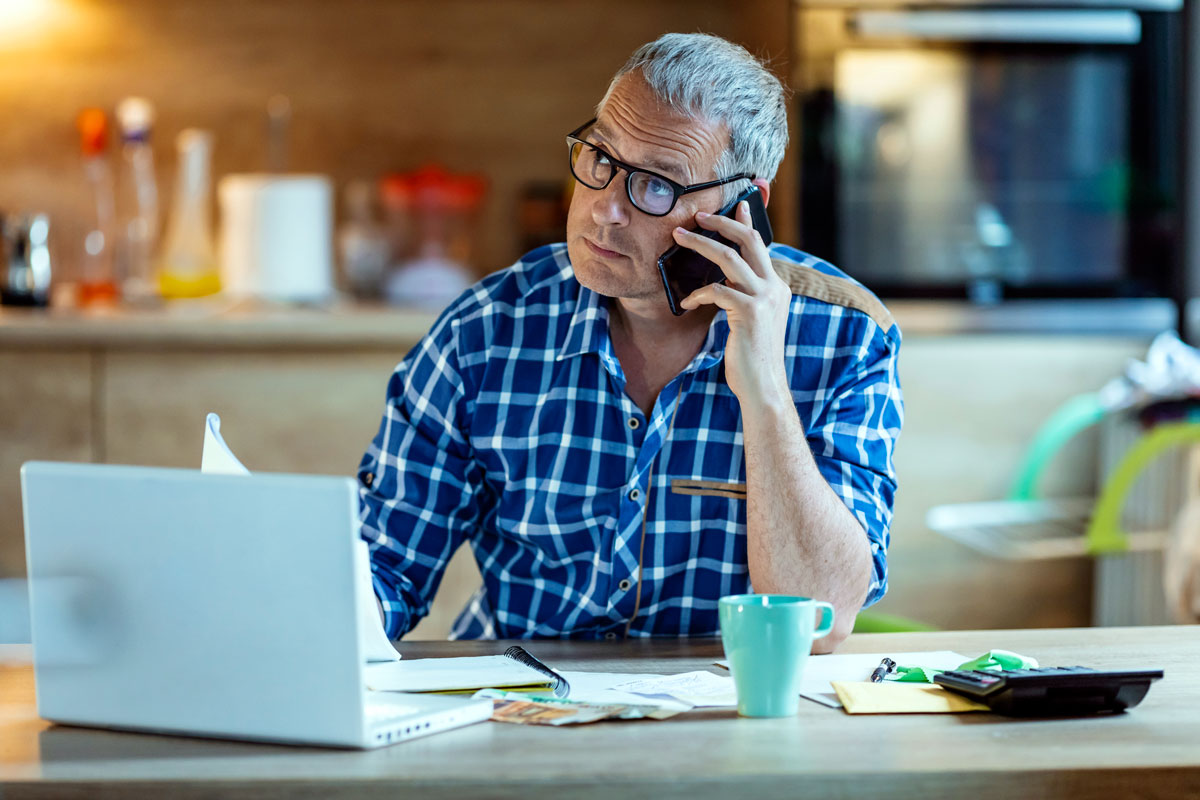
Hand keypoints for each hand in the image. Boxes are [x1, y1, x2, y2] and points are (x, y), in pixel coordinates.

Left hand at [674, 201, 792, 407]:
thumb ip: (744, 295)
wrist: (763, 386)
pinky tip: (686, 304)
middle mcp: (775, 288)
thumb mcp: (752, 320)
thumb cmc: (752, 356)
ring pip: (728, 258)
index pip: (761, 246)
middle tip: (696, 216)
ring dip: (700, 245)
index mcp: (777, 287)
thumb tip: (725, 279)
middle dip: (721, 223)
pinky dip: (697, 294)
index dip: (747, 223)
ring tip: (679, 238)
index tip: (737, 206)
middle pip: (748, 241)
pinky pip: (716, 291)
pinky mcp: (750, 312)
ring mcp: (765, 299)